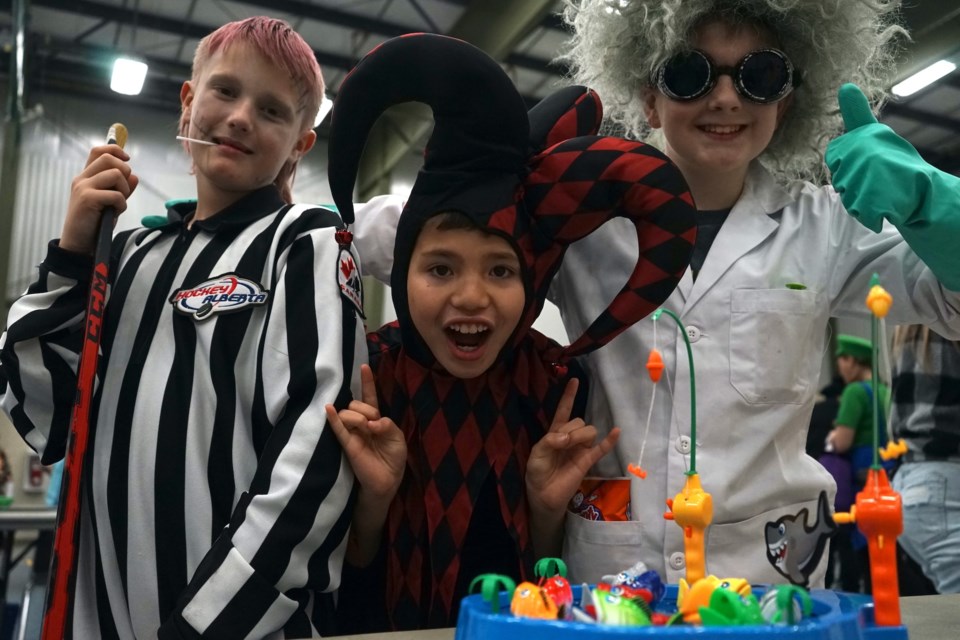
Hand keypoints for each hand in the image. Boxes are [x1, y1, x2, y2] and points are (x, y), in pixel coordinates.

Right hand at [61, 143, 138, 253]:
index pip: (98, 151)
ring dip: (124, 190)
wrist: (79, 242)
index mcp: (86, 177)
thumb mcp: (111, 202)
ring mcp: (83, 187)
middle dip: (124, 172)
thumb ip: (122, 188)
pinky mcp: (87, 198)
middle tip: (123, 191)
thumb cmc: (95, 223)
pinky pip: (116, 194)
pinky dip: (121, 205)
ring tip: (117, 205)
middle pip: (109, 159)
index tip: (127, 159)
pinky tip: (114, 214)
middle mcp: (82, 178)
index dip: (115, 150)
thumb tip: (134, 176)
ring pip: (116, 174)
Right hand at [325, 364, 405, 499]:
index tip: (364, 367)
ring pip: (347, 413)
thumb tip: (371, 423)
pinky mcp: (347, 445)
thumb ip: (387, 425)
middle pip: (357, 404)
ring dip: (357, 416)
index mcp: (376, 419)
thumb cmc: (394, 458)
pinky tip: (328, 409)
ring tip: (365, 429)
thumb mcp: (397, 438)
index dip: (367, 382)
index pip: (369, 397)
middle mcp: (362, 423)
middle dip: (365, 408)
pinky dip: (333, 419)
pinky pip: (338, 429)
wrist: (387, 481)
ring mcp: (353, 433)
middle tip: (374, 424)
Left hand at [525, 378, 619, 513]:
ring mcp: (580, 448)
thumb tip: (567, 438)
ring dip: (581, 435)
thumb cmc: (537, 472)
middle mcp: (570, 437)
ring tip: (571, 448)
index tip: (574, 380)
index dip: (569, 396)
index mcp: (555, 433)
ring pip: (589, 431)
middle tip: (562, 444)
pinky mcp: (587, 461)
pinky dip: (610, 440)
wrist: (543, 495)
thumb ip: (549, 442)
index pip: (563, 410)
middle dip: (572, 429)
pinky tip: (616, 431)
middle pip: (579, 421)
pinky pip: (601, 448)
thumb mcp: (536, 454)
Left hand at [826, 83, 937, 231]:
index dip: (848, 162)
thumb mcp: (876, 134)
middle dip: (854, 183)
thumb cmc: (900, 164)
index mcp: (863, 135)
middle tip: (879, 178)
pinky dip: (869, 213)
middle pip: (838, 178)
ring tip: (884, 190)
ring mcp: (864, 177)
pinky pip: (857, 211)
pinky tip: (886, 204)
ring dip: (862, 198)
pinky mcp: (869, 201)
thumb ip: (857, 115)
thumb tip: (844, 85)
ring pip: (847, 195)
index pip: (835, 154)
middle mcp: (862, 153)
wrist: (929, 192)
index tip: (867, 160)